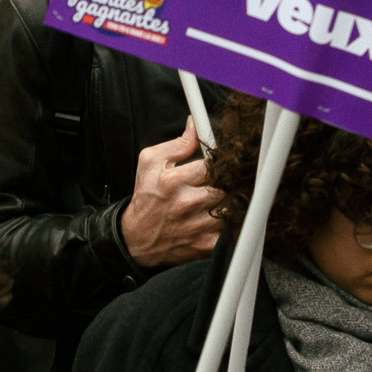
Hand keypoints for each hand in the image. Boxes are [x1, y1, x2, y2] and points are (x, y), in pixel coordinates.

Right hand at [120, 119, 219, 268]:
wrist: (138, 239)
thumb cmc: (147, 197)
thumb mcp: (150, 162)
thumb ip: (177, 144)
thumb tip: (196, 126)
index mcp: (171, 181)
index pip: (211, 163)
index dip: (221, 160)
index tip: (222, 161)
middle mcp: (185, 204)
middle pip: (226, 186)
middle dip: (229, 180)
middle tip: (226, 179)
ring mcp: (197, 227)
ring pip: (233, 207)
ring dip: (232, 201)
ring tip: (223, 197)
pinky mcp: (205, 245)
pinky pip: (231, 231)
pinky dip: (233, 223)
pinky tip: (222, 216)